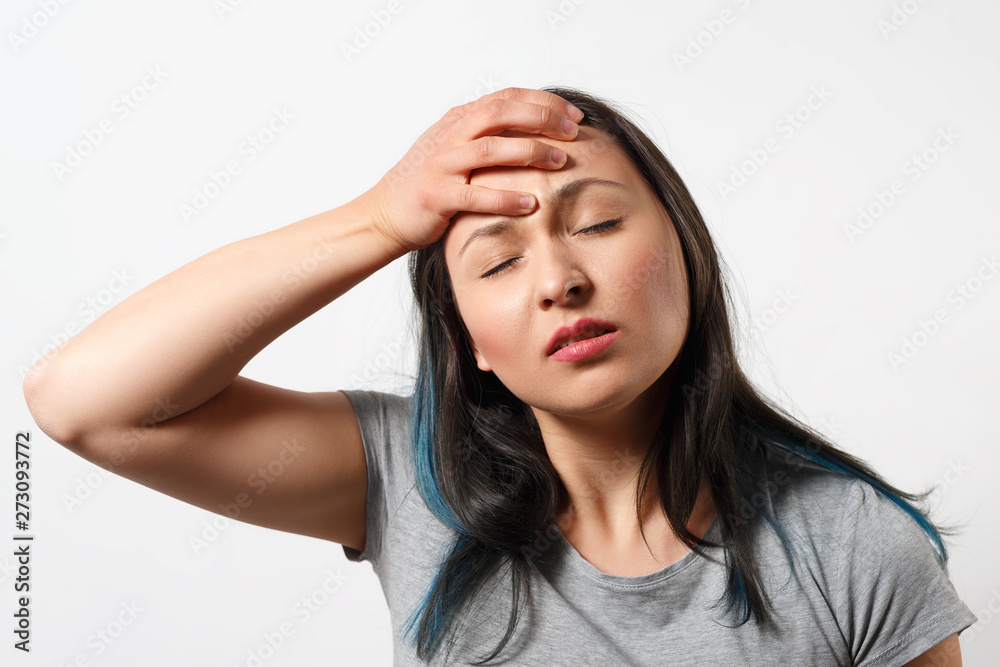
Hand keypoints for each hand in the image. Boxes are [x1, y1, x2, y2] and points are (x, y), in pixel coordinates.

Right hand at [362, 87, 583, 253]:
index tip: (574, 115)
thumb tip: (533, 129)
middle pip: (500, 113)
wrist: (385, 214)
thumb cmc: (428, 184)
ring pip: (491, 149)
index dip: (543, 102)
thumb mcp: (456, 150)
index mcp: (458, 121)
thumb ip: (487, 136)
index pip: (506, 98)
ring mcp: (441, 164)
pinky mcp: (436, 195)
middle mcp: (450, 136)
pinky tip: (531, 204)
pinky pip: (476, 194)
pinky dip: (505, 198)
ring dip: (530, 152)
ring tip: (560, 161)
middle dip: (542, 118)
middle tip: (574, 133)